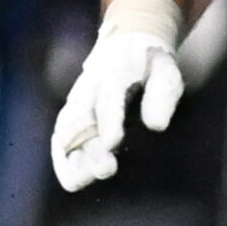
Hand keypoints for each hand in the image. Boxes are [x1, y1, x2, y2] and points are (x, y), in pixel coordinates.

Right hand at [50, 0, 186, 192]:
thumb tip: (156, 126)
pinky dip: (62, 157)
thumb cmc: (150, 63)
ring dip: (71, 156)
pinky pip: (60, 137)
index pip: (108, 97)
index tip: (111, 143)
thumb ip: (161, 95)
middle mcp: (89, 88)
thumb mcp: (166, 71)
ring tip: (78, 182)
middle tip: (105, 169)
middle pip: (81, 119)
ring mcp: (77, 102)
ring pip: (66, 130)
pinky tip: (71, 180)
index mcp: (114, 72)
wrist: (125, 44)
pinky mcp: (73, 115)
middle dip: (89, 145)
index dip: (108, 120)